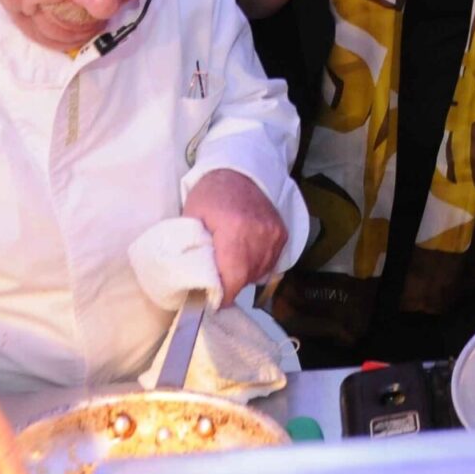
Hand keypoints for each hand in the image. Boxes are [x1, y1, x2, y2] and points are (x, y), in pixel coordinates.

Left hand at [183, 168, 287, 295]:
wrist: (238, 170)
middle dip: (230, 287)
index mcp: (235, 229)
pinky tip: (244, 257)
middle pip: (246, 278)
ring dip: (243, 277)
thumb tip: (196, 284)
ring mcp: (274, 234)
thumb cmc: (210, 194)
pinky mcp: (282, 234)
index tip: (211, 303)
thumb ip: (195, 250)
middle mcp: (260, 233)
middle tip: (215, 287)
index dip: (222, 296)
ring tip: (228, 268)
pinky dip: (256, 265)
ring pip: (259, 273)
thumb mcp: (192, 218)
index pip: (233, 277)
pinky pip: (270, 263)